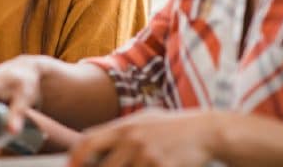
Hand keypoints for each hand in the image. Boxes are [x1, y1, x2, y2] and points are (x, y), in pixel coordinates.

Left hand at [68, 109, 218, 166]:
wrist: (206, 131)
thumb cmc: (171, 127)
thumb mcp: (143, 120)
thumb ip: (117, 131)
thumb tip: (88, 140)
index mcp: (124, 127)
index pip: (88, 142)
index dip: (75, 158)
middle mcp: (132, 141)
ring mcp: (148, 156)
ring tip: (135, 166)